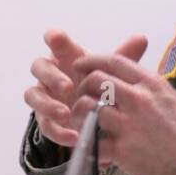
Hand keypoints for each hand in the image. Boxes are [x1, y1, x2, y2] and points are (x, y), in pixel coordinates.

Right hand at [24, 29, 147, 146]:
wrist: (93, 115)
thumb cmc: (99, 86)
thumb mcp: (111, 73)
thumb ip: (123, 57)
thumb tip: (142, 38)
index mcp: (64, 57)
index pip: (54, 41)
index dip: (53, 38)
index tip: (55, 38)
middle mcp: (49, 74)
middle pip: (39, 67)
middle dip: (52, 76)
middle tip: (68, 87)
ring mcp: (44, 96)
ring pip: (33, 96)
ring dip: (48, 105)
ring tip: (66, 114)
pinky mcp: (45, 119)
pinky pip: (44, 124)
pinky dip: (58, 131)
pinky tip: (74, 136)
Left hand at [71, 50, 175, 174]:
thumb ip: (166, 94)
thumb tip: (160, 89)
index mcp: (153, 85)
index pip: (115, 61)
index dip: (92, 61)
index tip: (82, 66)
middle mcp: (139, 100)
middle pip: (95, 79)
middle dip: (82, 85)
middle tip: (81, 96)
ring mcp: (128, 124)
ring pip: (87, 107)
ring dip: (79, 113)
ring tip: (80, 122)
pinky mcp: (122, 150)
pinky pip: (91, 140)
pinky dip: (85, 143)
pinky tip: (88, 147)